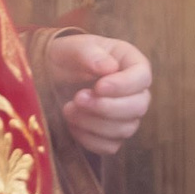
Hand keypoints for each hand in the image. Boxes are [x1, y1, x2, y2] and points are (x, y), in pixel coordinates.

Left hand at [46, 35, 151, 154]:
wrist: (51, 75)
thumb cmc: (66, 56)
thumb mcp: (73, 47)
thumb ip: (90, 53)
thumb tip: (109, 68)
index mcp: (131, 63)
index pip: (143, 77)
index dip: (124, 86)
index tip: (98, 87)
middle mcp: (134, 91)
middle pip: (139, 107)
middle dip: (107, 107)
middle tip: (78, 98)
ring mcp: (125, 115)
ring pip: (125, 129)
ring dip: (94, 123)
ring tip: (69, 108)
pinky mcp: (111, 134)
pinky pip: (110, 146)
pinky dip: (90, 139)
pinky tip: (72, 124)